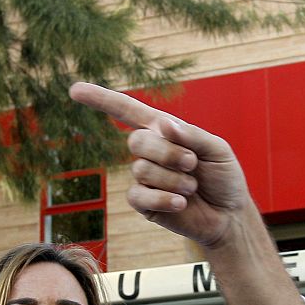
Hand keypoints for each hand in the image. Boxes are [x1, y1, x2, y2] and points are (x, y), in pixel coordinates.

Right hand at [69, 82, 249, 246]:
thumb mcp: (217, 149)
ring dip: (173, 179)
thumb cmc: (225, 178)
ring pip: (141, 170)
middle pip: (137, 141)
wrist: (229, 215)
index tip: (74, 90)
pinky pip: (139, 196)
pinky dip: (163, 199)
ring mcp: (144, 178)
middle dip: (168, 153)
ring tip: (192, 186)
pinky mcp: (144, 204)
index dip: (101, 100)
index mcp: (165, 131)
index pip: (128, 111)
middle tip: (192, 163)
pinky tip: (181, 203)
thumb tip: (163, 125)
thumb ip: (193, 135)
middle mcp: (150, 152)